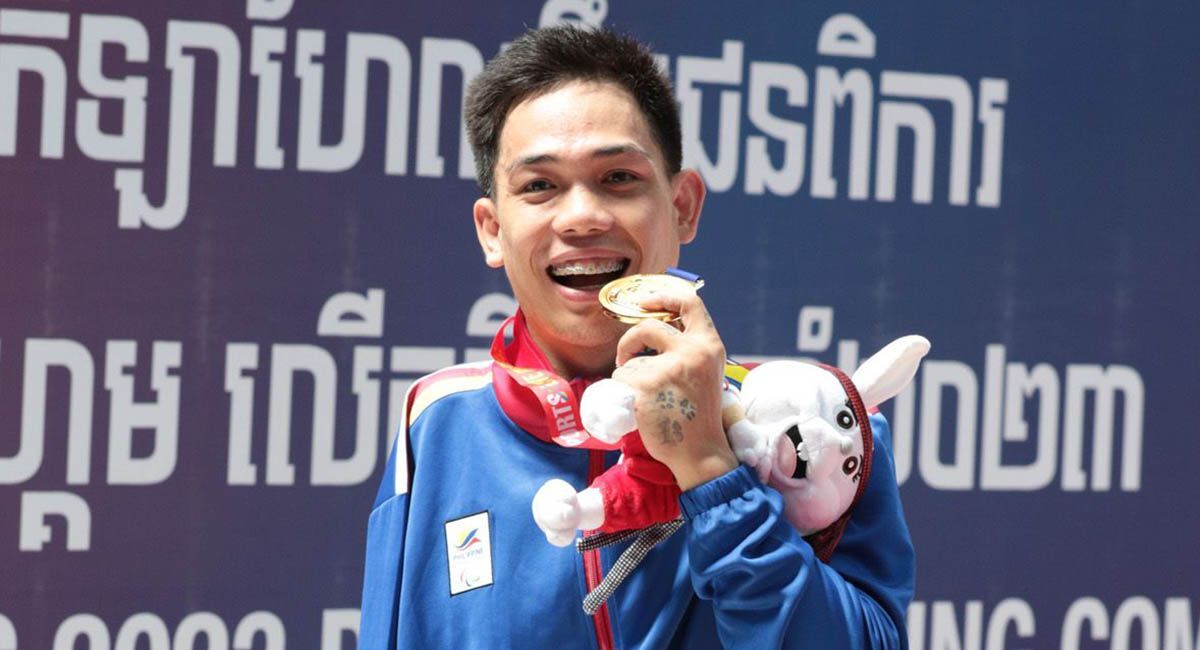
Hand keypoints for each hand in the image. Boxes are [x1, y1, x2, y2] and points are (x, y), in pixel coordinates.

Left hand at [610, 289, 737, 490]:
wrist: (700, 452)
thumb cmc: (698, 414)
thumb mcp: (705, 371)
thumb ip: (689, 349)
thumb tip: (658, 326)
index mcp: (709, 345)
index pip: (690, 302)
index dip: (663, 295)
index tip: (644, 301)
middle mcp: (692, 351)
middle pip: (648, 325)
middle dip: (630, 340)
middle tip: (626, 357)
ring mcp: (668, 368)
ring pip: (630, 360)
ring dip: (627, 376)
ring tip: (643, 398)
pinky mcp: (646, 386)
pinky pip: (621, 380)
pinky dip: (621, 392)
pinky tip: (637, 408)